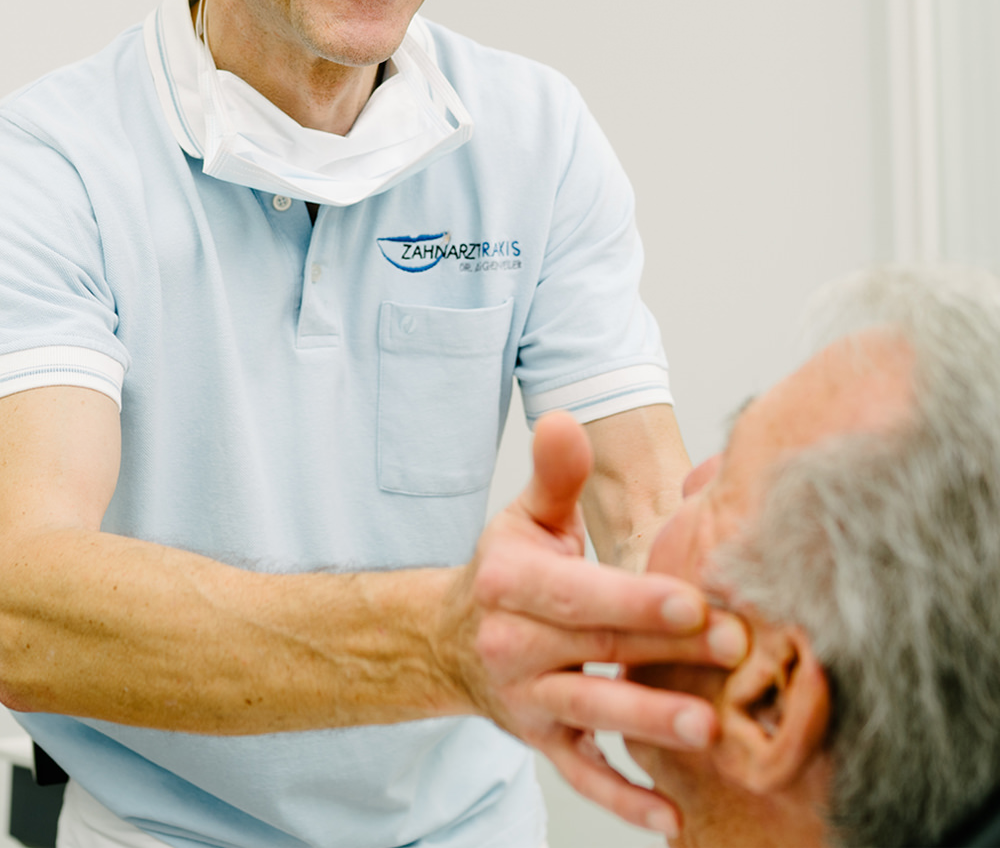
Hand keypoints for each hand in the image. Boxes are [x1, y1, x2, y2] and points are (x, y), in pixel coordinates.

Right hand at [440, 412, 747, 835]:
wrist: (451, 638)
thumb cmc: (509, 568)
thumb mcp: (525, 516)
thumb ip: (555, 474)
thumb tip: (565, 420)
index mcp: (508, 583)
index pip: (578, 592)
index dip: (635, 597)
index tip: (693, 598)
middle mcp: (512, 645)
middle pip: (597, 648)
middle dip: (666, 651)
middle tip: (736, 649)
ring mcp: (526, 700)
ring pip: (592, 713)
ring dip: (650, 724)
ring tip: (709, 729)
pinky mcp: (541, 742)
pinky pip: (582, 774)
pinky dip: (623, 800)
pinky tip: (671, 817)